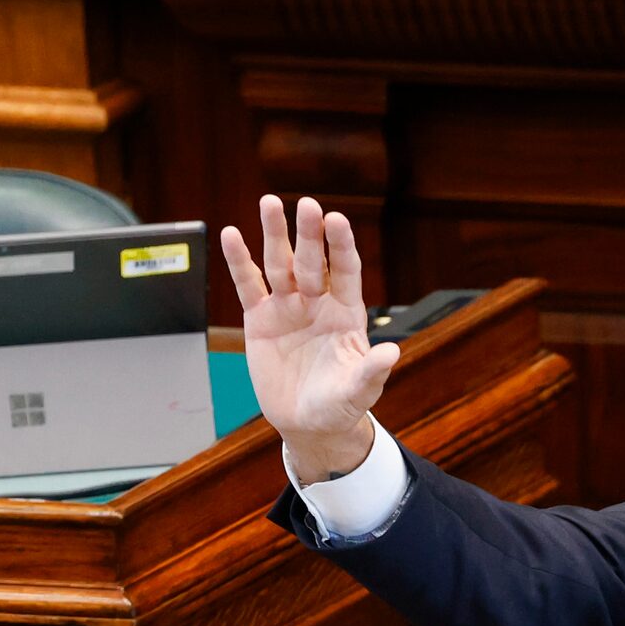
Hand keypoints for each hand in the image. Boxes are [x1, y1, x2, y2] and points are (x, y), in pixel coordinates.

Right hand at [220, 193, 398, 482]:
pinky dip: (239, 262)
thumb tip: (392, 353)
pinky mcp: (260, 319)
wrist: (309, 423)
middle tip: (306, 205)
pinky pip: (248, 286)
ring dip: (274, 234)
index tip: (337, 220)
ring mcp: (288, 307)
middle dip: (308, 234)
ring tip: (269, 202)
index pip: (345, 270)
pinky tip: (231, 236)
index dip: (340, 246)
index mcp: (346, 312)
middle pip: (311, 261)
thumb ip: (371, 371)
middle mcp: (317, 301)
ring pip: (279, 264)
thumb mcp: (359, 391)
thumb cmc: (340, 404)